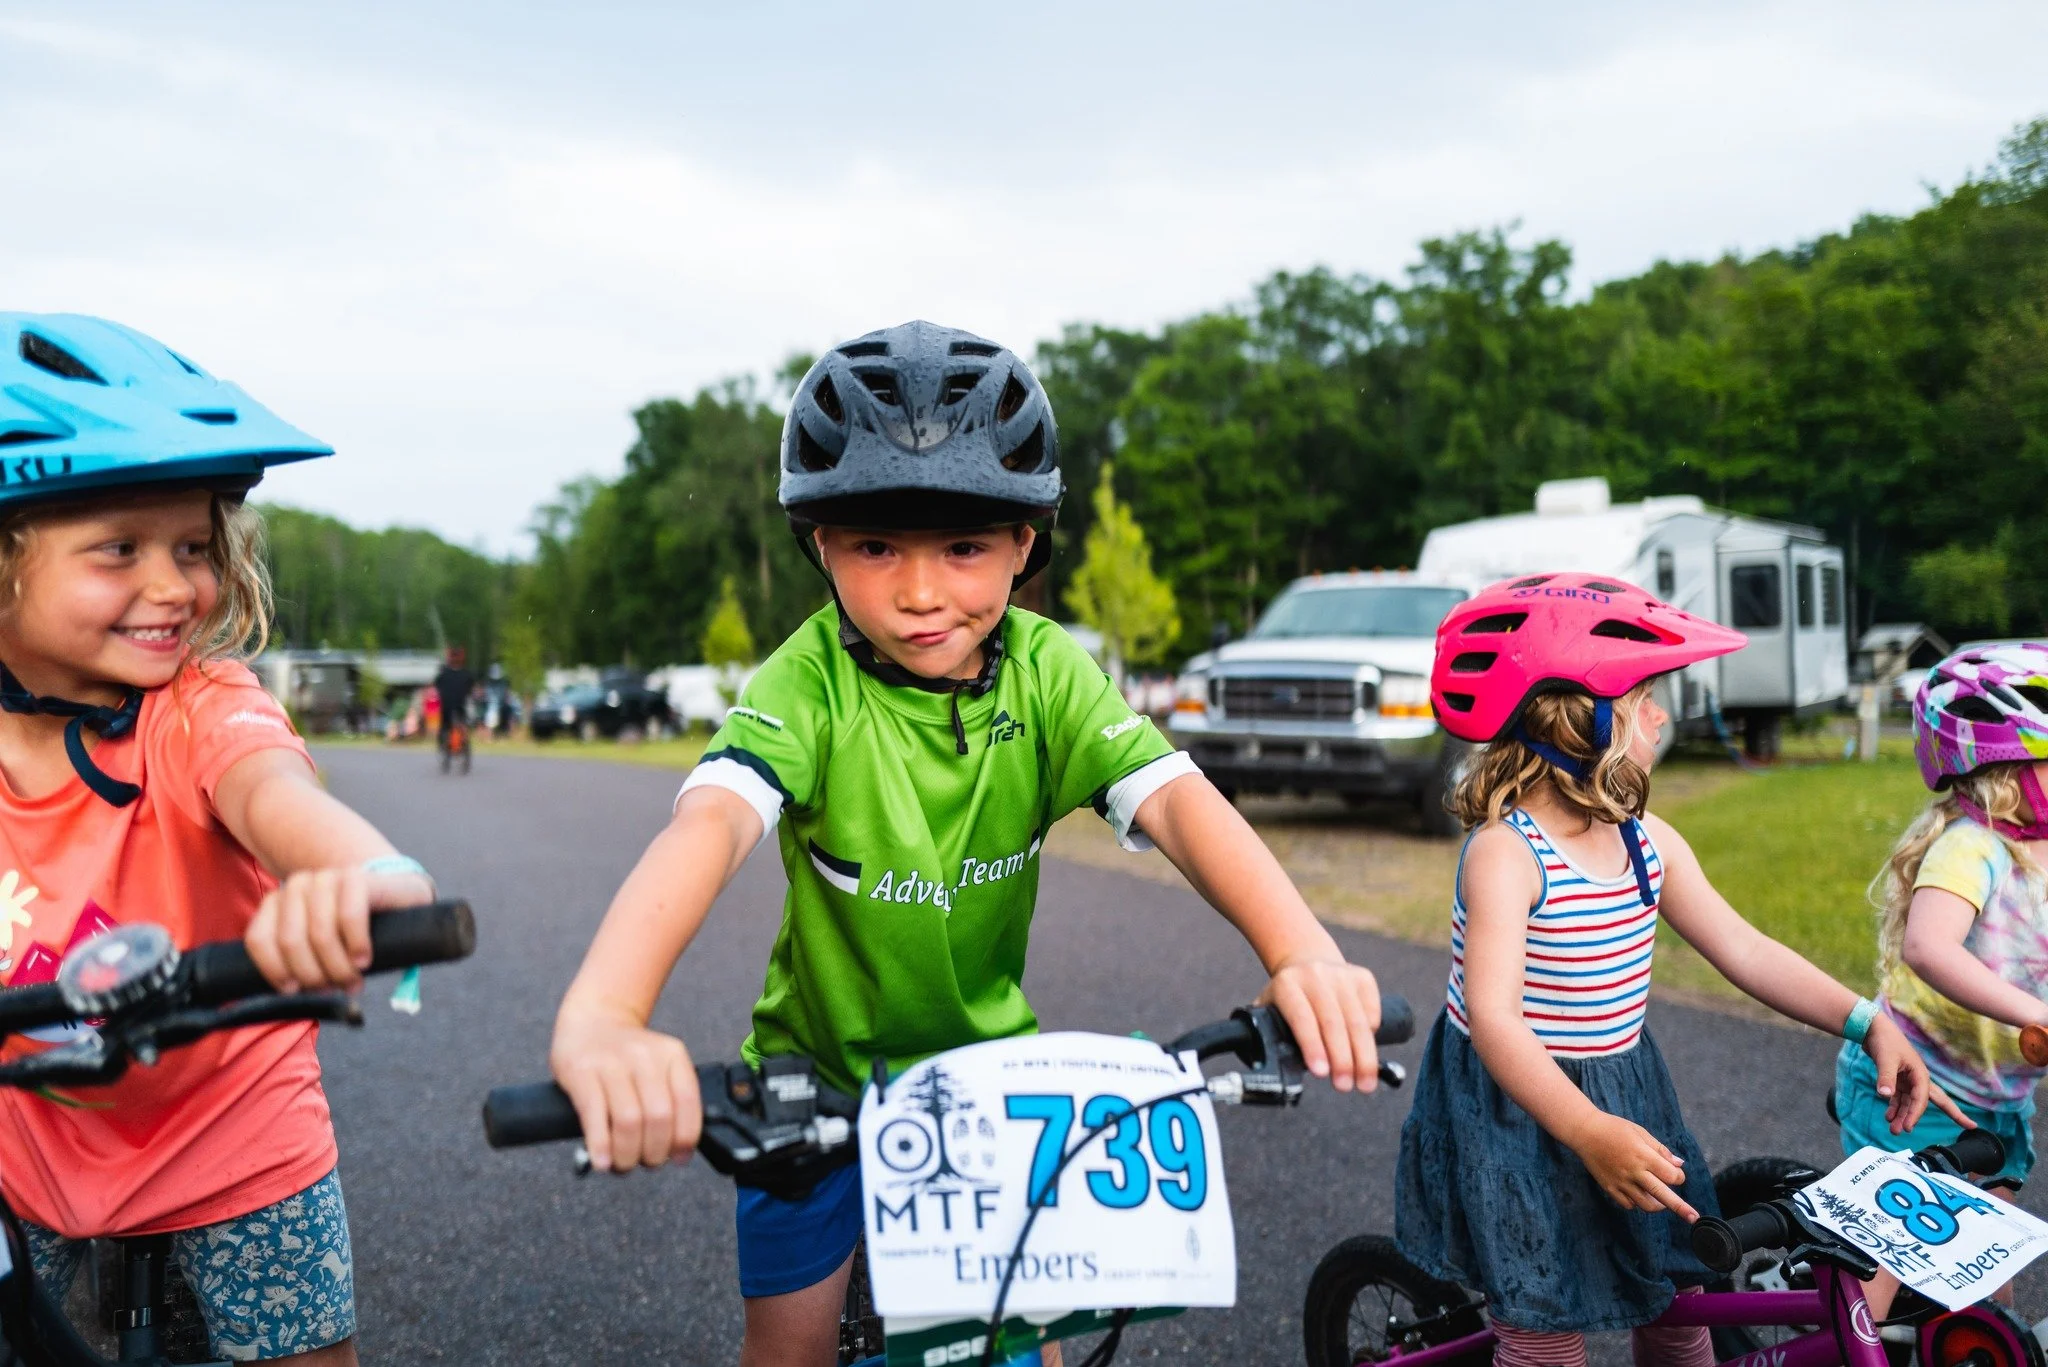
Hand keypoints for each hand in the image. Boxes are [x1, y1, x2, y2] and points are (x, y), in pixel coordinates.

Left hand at [244, 864, 435, 993]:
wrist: (394, 897)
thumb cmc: (351, 931)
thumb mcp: (317, 945)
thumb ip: (299, 962)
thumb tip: (292, 994)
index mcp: (277, 901)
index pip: (259, 939)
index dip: (275, 970)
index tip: (294, 990)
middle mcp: (297, 885)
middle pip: (290, 940)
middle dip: (312, 974)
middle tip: (333, 988)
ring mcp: (325, 878)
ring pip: (320, 933)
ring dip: (338, 967)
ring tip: (353, 980)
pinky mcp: (355, 877)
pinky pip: (349, 917)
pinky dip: (357, 944)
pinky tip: (363, 959)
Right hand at [550, 1011, 701, 1173]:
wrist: (591, 1020)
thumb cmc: (627, 1056)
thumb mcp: (660, 1064)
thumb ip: (672, 1097)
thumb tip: (680, 1151)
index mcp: (672, 1055)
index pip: (688, 1103)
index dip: (685, 1139)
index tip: (678, 1158)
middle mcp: (645, 1056)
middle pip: (659, 1117)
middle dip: (654, 1152)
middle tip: (645, 1163)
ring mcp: (612, 1062)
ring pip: (629, 1120)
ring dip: (627, 1155)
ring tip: (623, 1165)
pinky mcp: (581, 1071)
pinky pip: (595, 1115)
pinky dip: (601, 1145)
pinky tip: (601, 1162)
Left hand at [1256, 954, 1380, 1092]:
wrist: (1307, 962)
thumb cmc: (1287, 998)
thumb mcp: (1270, 1009)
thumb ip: (1265, 1034)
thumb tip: (1267, 1066)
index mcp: (1287, 984)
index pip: (1301, 1017)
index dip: (1312, 1046)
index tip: (1321, 1073)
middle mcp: (1315, 975)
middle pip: (1333, 1022)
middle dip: (1342, 1060)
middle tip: (1344, 1086)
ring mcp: (1341, 974)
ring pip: (1357, 1021)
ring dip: (1363, 1057)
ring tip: (1364, 1083)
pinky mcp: (1363, 978)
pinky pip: (1372, 1012)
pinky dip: (1372, 1036)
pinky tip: (1366, 1055)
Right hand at [1569, 1111, 1697, 1219]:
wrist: (1584, 1132)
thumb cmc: (1614, 1128)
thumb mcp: (1640, 1132)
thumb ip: (1661, 1150)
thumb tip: (1679, 1164)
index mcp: (1644, 1156)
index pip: (1671, 1176)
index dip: (1678, 1176)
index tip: (1675, 1173)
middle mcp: (1634, 1172)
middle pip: (1662, 1195)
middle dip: (1680, 1207)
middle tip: (1693, 1217)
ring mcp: (1621, 1182)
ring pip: (1646, 1204)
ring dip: (1658, 1205)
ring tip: (1661, 1201)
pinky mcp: (1610, 1188)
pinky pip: (1628, 1204)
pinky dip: (1637, 1203)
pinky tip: (1638, 1194)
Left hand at [1861, 1013, 1970, 1132]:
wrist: (1874, 1027)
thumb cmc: (1885, 1040)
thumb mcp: (1886, 1059)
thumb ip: (1886, 1077)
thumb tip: (1885, 1095)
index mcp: (1920, 1074)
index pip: (1922, 1099)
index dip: (1915, 1114)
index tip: (1908, 1127)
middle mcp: (1917, 1078)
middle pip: (1927, 1102)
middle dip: (1922, 1117)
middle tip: (1928, 1132)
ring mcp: (1907, 1079)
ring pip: (1909, 1102)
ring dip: (1902, 1115)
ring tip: (1893, 1131)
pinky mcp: (1897, 1079)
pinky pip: (1898, 1097)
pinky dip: (1894, 1107)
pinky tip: (1888, 1117)